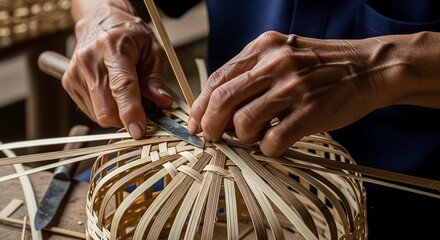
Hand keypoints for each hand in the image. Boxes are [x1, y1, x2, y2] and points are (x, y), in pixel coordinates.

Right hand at [63, 3, 172, 138]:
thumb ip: (156, 79)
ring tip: (125, 93)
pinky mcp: (69, 84)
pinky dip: (107, 110)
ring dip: (118, 114)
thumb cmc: (128, 35)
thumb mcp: (152, 49)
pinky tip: (112, 94)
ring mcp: (75, 73)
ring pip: (99, 115)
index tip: (138, 131)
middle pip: (107, 109)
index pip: (121, 86)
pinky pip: (92, 112)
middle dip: (128, 118)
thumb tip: (162, 103)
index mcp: (112, 47)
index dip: (130, 112)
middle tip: (143, 110)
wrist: (100, 21)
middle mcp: (88, 60)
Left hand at [188, 31, 421, 156]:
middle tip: (210, 137)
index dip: (201, 104)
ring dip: (242, 138)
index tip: (195, 122)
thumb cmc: (323, 66)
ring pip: (244, 121)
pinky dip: (267, 149)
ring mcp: (294, 86)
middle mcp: (276, 63)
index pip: (218, 78)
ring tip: (254, 137)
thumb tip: (221, 107)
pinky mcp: (311, 111)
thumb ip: (253, 74)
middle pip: (223, 99)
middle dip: (210, 124)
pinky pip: (273, 140)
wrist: (371, 67)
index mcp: (264, 48)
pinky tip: (274, 145)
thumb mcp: (284, 55)